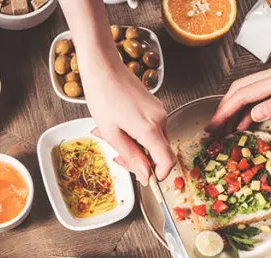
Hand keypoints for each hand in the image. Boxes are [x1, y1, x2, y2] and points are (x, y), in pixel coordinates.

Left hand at [79, 55, 175, 181]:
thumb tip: (146, 177)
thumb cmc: (102, 97)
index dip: (159, 174)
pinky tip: (116, 125)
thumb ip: (131, 156)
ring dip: (134, 144)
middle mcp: (160, 119)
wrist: (102, 66)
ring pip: (153, 139)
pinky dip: (135, 132)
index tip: (145, 178)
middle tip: (116, 154)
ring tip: (110, 135)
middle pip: (159, 151)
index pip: (168, 161)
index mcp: (150, 129)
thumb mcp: (111, 133)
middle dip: (139, 158)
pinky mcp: (154, 105)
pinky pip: (150, 126)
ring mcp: (159, 110)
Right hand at [209, 48, 270, 131]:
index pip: (244, 94)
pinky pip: (263, 92)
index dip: (225, 111)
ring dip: (235, 108)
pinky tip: (249, 119)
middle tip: (213, 130)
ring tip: (225, 128)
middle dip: (224, 109)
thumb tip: (254, 113)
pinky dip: (251, 106)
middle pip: (241, 89)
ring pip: (250, 89)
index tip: (212, 128)